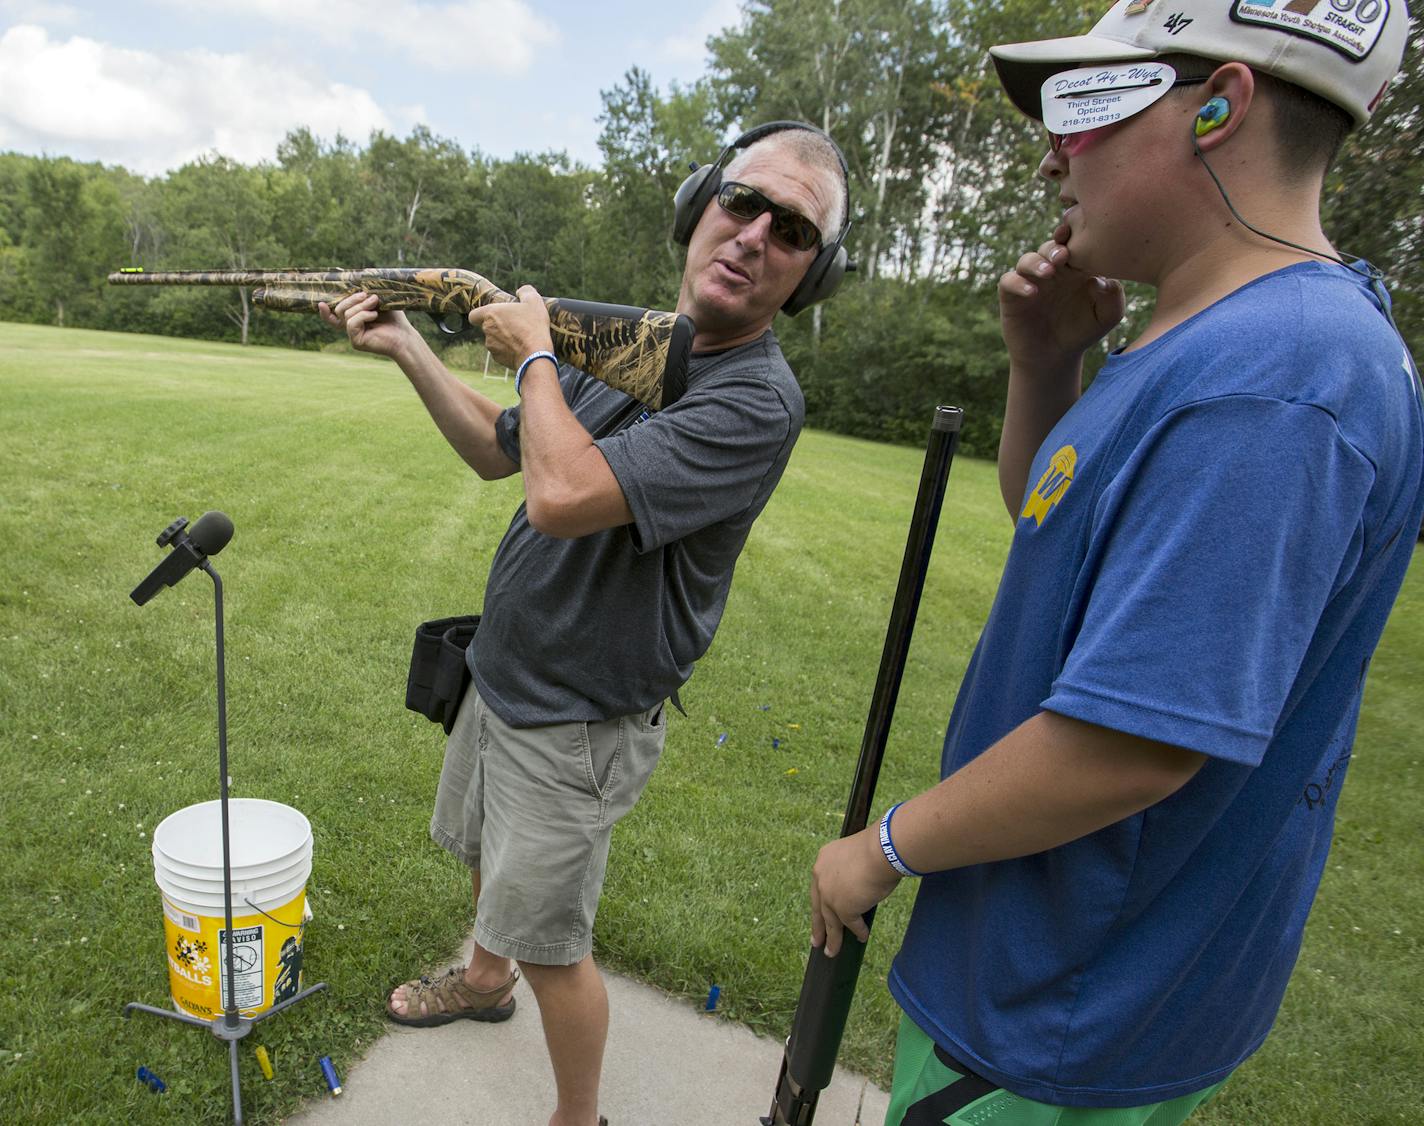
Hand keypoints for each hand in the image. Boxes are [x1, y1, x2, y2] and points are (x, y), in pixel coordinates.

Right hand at [319, 292, 418, 359]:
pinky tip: (374, 315)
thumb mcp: (380, 301)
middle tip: (369, 295)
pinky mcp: (356, 342)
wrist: (405, 336)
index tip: (321, 303)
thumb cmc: (395, 319)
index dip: (326, 312)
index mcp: (355, 319)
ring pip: (346, 314)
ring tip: (375, 303)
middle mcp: (351, 328)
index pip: (335, 316)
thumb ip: (367, 293)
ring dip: (361, 306)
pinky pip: (352, 323)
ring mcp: (353, 335)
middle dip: (352, 299)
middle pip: (340, 309)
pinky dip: (363, 316)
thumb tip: (361, 275)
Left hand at [467, 285, 554, 370]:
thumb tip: (521, 291)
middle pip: (487, 327)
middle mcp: (487, 329)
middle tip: (515, 325)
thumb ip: (525, 291)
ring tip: (520, 338)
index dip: (480, 315)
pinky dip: (508, 350)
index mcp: (491, 313)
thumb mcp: (534, 301)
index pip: (473, 315)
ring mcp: (491, 345)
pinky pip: (500, 352)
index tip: (492, 316)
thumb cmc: (533, 326)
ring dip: (503, 338)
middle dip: (498, 326)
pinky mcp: (497, 358)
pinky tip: (521, 348)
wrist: (535, 354)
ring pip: (493, 340)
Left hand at [809, 827, 902, 958]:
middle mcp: (821, 878)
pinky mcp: (844, 908)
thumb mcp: (857, 856)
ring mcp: (830, 895)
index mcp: (823, 861)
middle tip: (816, 940)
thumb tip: (859, 890)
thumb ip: (852, 872)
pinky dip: (859, 932)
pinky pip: (851, 925)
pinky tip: (862, 937)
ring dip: (833, 939)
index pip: (819, 887)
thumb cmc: (878, 848)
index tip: (819, 913)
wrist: (883, 850)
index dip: (821, 902)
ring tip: (831, 952)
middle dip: (818, 926)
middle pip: (819, 907)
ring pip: (830, 922)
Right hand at [998, 224, 1124, 374]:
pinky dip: (1018, 282)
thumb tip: (1098, 279)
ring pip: (1027, 260)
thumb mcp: (1107, 316)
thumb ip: (1112, 296)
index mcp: (1076, 267)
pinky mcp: (1011, 296)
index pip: (1074, 244)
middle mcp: (1052, 270)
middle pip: (1050, 247)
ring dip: (1036, 262)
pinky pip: (1008, 280)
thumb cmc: (1083, 331)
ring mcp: (1030, 281)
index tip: (1084, 236)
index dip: (1076, 236)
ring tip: (1048, 272)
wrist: (1054, 357)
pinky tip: (1032, 292)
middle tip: (1064, 256)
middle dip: (1055, 247)